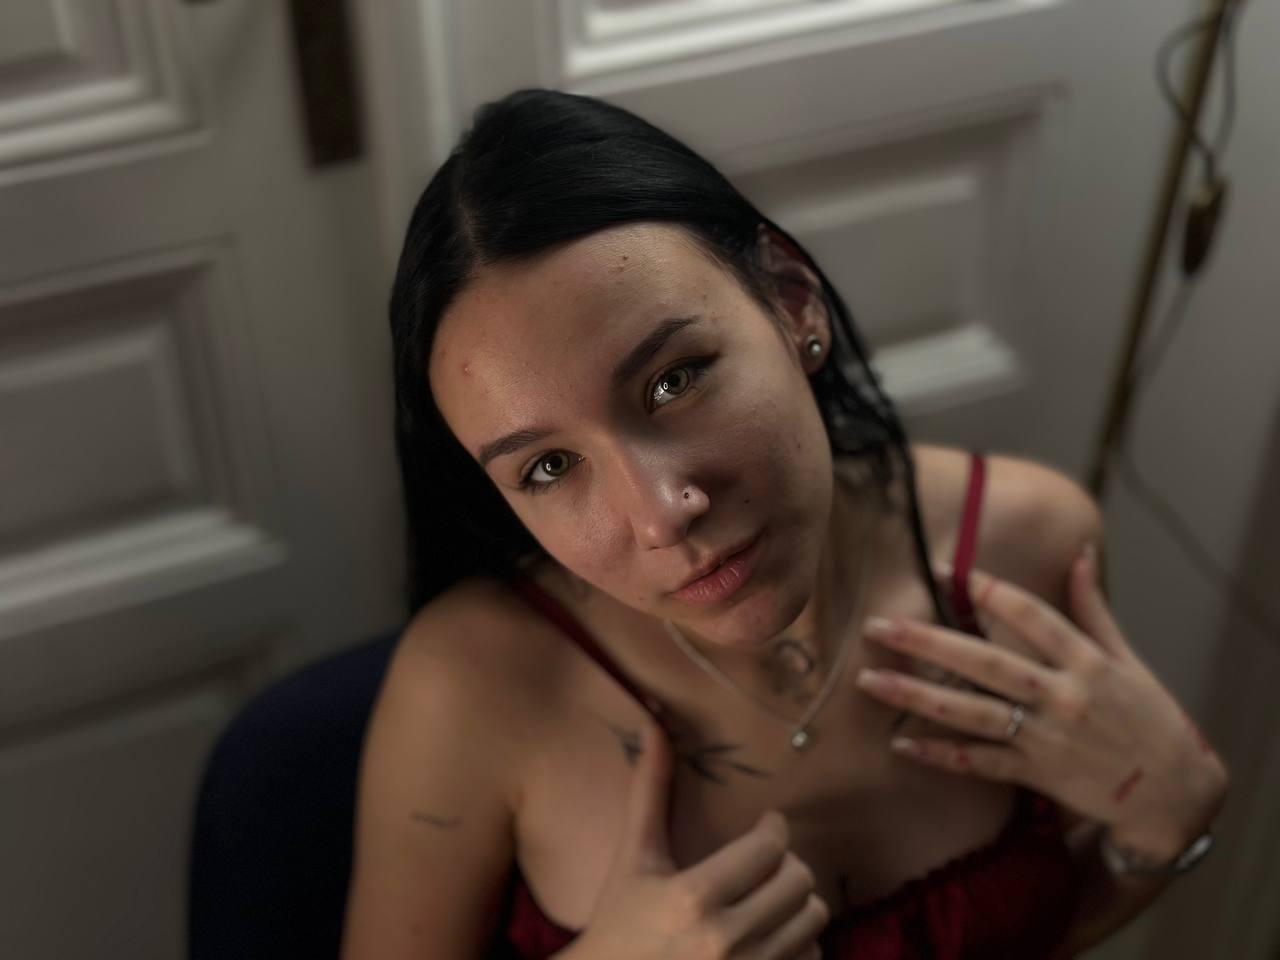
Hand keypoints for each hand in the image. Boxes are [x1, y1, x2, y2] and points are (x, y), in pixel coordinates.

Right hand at [571, 722, 827, 959]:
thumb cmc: (619, 920)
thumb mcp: (633, 858)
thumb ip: (648, 791)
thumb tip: (653, 724)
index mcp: (692, 898)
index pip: (769, 848)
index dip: (775, 829)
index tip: (767, 824)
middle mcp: (725, 940)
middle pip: (799, 883)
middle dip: (787, 864)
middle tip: (768, 861)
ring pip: (812, 922)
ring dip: (796, 903)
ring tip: (771, 895)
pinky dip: (798, 944)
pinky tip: (771, 935)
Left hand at [854, 544, 1228, 863]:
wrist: (1174, 792)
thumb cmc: (1149, 716)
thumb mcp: (1127, 658)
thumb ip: (1092, 608)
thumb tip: (1078, 553)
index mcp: (1087, 661)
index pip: (1030, 616)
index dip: (988, 591)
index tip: (944, 568)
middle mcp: (1063, 695)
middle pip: (985, 662)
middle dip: (926, 642)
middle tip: (877, 625)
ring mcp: (1047, 737)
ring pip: (971, 713)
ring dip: (916, 697)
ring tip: (868, 681)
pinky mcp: (1037, 774)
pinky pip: (980, 762)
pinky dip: (940, 755)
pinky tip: (899, 743)